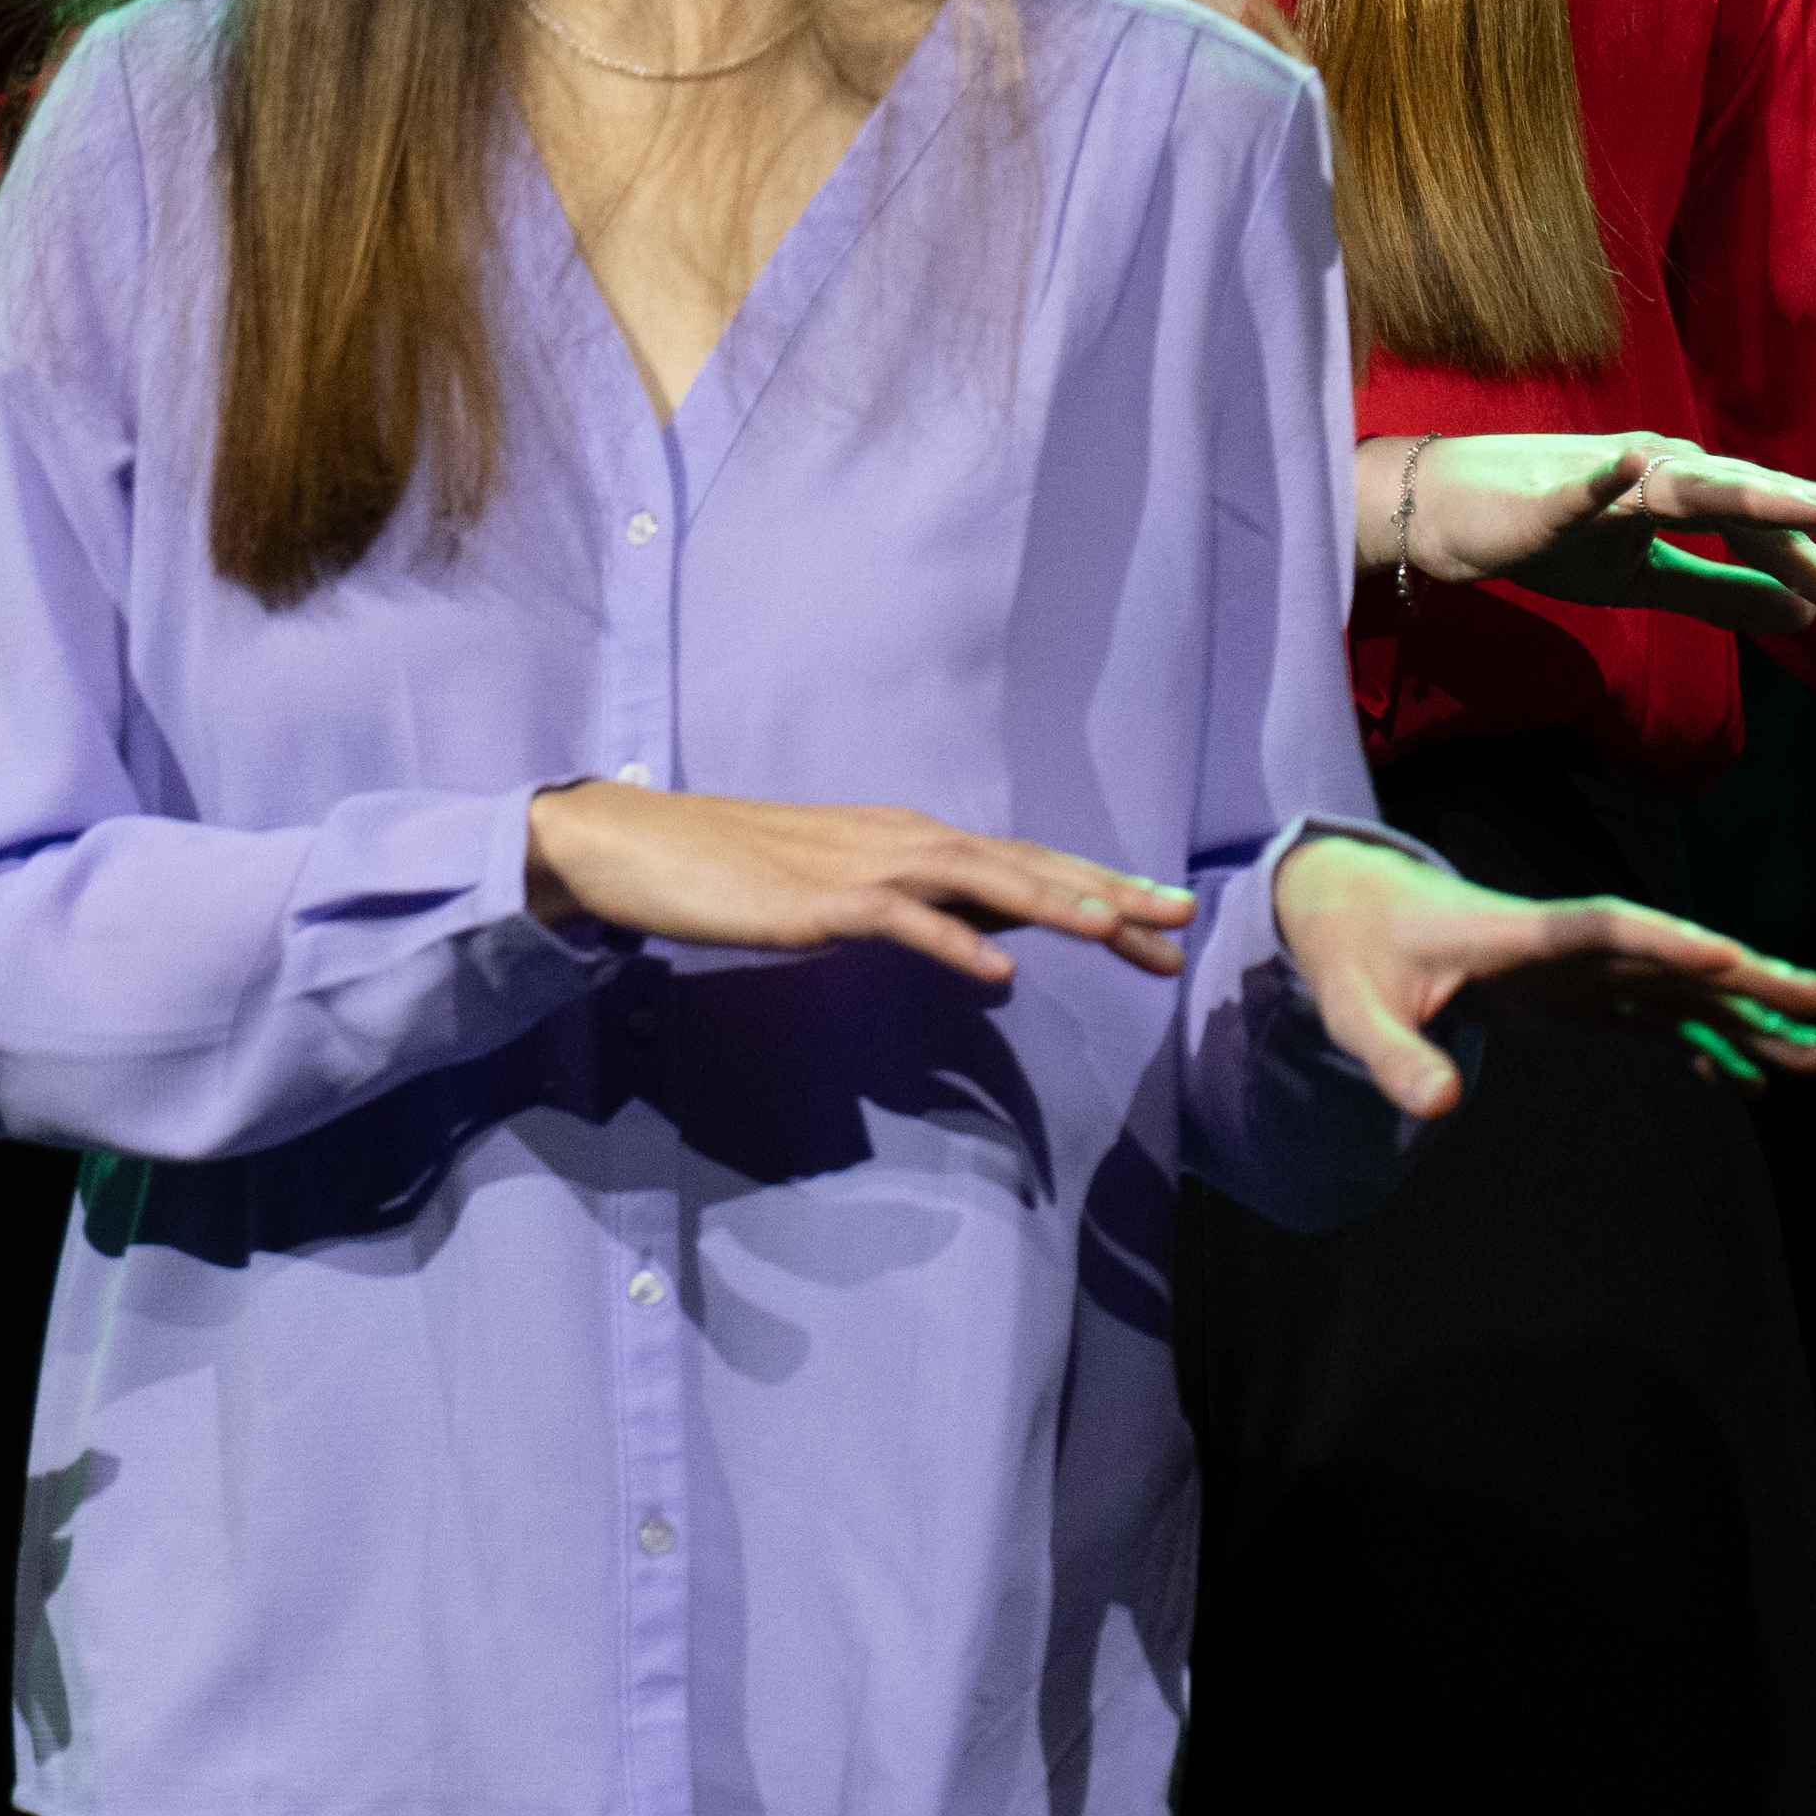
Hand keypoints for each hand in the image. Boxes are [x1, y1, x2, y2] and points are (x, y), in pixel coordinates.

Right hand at [521, 776, 1195, 990]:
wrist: (635, 846)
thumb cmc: (727, 871)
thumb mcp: (836, 888)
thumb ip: (911, 905)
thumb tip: (984, 939)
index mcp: (904, 838)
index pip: (1021, 861)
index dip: (1098, 884)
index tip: (1164, 913)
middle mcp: (897, 839)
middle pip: (1021, 866)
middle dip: (1107, 893)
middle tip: (1181, 921)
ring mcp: (859, 867)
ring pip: (976, 881)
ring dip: (1051, 903)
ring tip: (1116, 931)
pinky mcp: (818, 902)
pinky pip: (900, 923)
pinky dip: (954, 947)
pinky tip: (997, 978)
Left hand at [1269, 833, 1815, 1115]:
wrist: (1353, 910)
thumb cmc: (1351, 956)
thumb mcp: (1351, 1008)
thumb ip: (1392, 1055)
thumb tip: (1439, 1109)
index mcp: (1510, 934)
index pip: (1595, 928)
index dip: (1656, 939)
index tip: (1722, 952)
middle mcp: (1561, 947)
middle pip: (1665, 956)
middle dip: (1742, 975)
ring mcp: (1575, 972)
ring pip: (1675, 988)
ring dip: (1743, 1015)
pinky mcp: (1576, 997)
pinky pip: (1652, 1019)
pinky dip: (1702, 1045)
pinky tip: (1751, 1080)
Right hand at [1376, 430, 1815, 644]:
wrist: (1443, 511)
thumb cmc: (1544, 535)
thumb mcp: (1644, 577)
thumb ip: (1723, 593)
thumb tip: (1806, 614)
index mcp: (1687, 495)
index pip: (1773, 535)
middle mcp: (1662, 472)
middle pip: (1759, 499)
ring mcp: (1608, 476)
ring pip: (1697, 486)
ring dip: (1761, 494)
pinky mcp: (1550, 494)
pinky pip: (1587, 488)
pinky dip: (1612, 478)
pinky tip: (1636, 467)